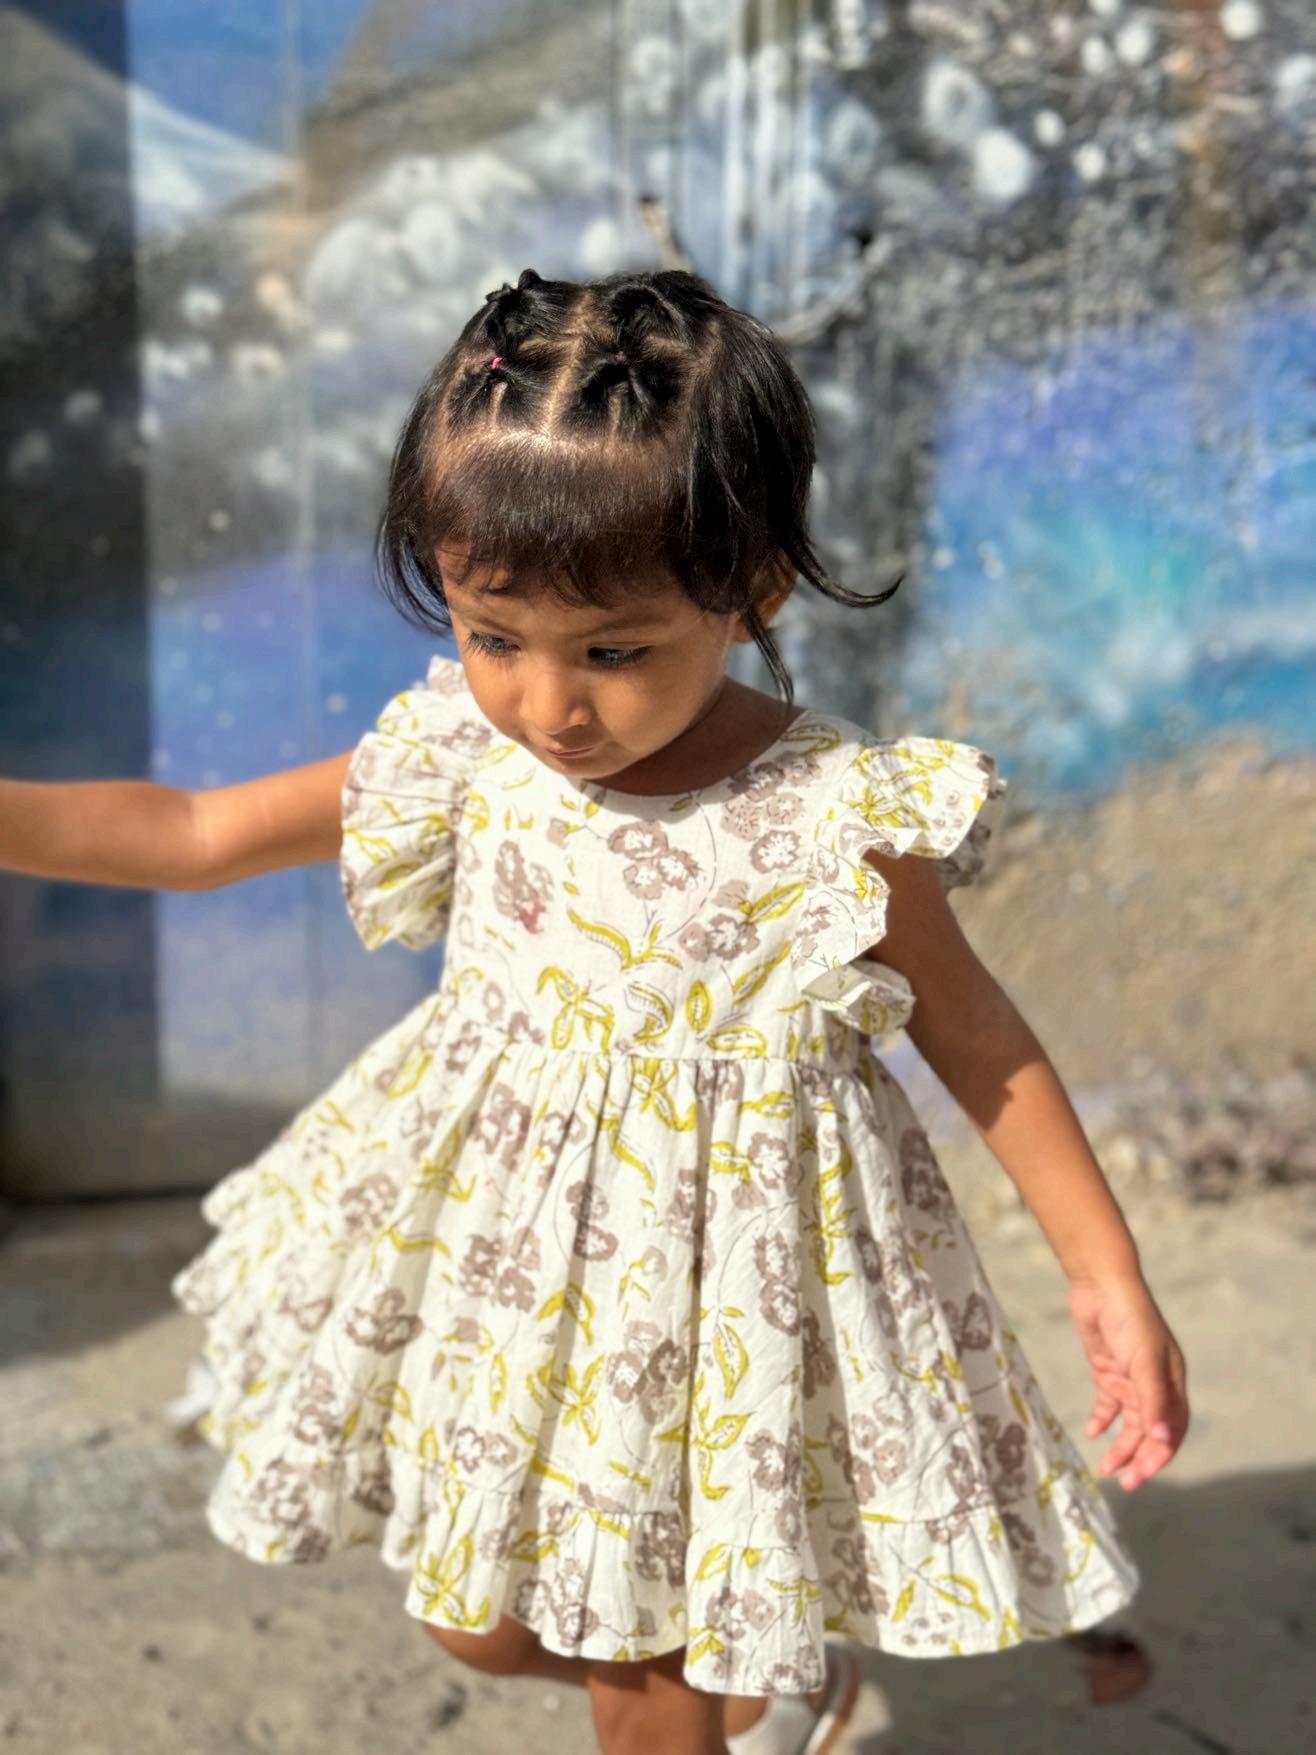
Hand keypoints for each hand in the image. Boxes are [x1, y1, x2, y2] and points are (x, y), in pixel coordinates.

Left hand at [1068, 1274, 1188, 1490]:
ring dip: (1120, 1446)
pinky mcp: (1107, 1370)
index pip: (1172, 1428)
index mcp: (1172, 1382)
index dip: (1160, 1453)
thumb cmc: (1130, 1320)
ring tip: (1105, 1469)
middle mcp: (1154, 1384)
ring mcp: (1129, 1377)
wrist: (1100, 1285)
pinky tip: (1092, 1432)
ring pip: (1129, 1422)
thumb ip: (1153, 1401)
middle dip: (1139, 1458)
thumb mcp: (1144, 1362)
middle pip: (1151, 1430)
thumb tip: (1164, 1441)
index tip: (1143, 1474)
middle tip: (1125, 1483)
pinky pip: (1108, 1403)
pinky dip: (1102, 1420)